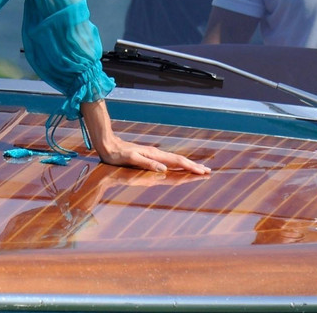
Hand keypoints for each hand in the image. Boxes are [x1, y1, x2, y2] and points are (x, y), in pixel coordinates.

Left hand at [95, 134, 209, 173]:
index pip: (177, 162)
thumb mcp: (131, 158)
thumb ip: (147, 163)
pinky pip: (168, 161)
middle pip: (179, 160)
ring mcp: (154, 155)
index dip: (190, 167)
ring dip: (187, 165)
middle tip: (208, 171)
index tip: (202, 172)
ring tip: (198, 169)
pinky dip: (177, 164)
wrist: (108, 145)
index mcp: (155, 155)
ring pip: (175, 160)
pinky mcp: (149, 156)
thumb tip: (164, 168)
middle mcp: (156, 154)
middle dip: (193, 166)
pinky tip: (178, 166)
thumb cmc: (117, 154)